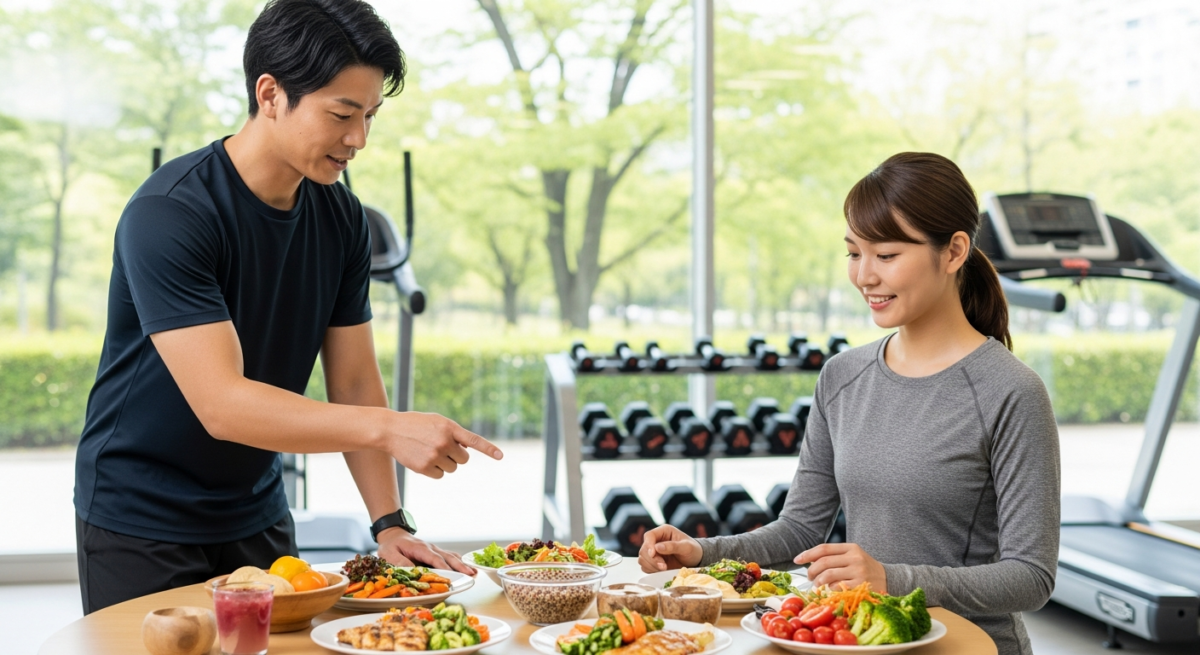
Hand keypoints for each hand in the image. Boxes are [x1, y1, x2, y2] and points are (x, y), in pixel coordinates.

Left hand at [376, 528, 476, 575]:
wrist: (393, 534)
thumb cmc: (391, 545)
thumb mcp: (388, 554)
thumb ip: (399, 562)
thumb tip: (412, 571)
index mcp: (420, 548)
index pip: (434, 558)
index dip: (444, 567)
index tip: (452, 576)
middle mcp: (430, 547)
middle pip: (448, 557)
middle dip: (460, 566)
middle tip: (471, 574)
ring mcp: (434, 549)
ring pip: (451, 556)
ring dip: (462, 564)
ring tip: (473, 572)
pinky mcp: (435, 552)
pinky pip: (449, 556)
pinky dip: (459, 561)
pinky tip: (466, 567)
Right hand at [383, 411, 502, 478]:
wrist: (391, 430)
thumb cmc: (417, 424)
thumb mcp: (437, 421)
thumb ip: (453, 432)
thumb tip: (467, 449)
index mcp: (449, 427)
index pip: (473, 440)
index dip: (488, 449)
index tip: (500, 456)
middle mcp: (444, 442)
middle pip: (464, 459)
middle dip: (457, 456)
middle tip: (443, 448)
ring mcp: (434, 455)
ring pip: (453, 468)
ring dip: (446, 463)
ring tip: (430, 451)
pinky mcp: (424, 467)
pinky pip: (440, 475)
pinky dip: (435, 470)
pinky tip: (423, 459)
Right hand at [638, 525, 702, 572]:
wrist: (696, 560)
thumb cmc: (693, 550)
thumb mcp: (687, 547)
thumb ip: (673, 546)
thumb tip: (657, 547)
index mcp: (663, 531)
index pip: (649, 536)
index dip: (648, 545)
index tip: (653, 554)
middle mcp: (656, 540)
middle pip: (644, 549)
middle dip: (652, 559)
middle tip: (664, 566)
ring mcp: (654, 551)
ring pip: (643, 558)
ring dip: (651, 565)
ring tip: (664, 568)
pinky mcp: (653, 561)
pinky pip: (645, 566)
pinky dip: (651, 570)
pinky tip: (661, 571)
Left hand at [794, 543, 886, 592]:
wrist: (889, 579)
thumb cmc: (865, 569)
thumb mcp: (853, 557)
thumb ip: (834, 557)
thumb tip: (809, 561)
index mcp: (851, 548)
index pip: (824, 548)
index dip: (808, 554)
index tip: (797, 560)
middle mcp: (855, 558)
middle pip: (824, 562)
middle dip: (811, 571)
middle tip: (809, 577)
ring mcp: (858, 572)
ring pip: (828, 576)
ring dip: (818, 582)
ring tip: (818, 584)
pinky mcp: (860, 586)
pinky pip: (836, 588)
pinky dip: (829, 590)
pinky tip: (830, 590)